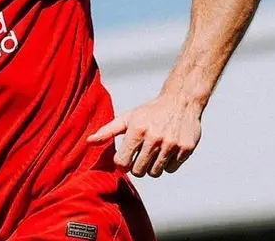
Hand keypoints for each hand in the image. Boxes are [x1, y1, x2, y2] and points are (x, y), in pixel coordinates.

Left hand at [86, 93, 202, 177]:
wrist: (181, 101)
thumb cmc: (149, 112)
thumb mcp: (127, 118)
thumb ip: (107, 131)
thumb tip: (89, 141)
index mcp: (137, 130)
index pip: (122, 162)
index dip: (121, 163)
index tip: (125, 157)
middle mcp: (154, 138)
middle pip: (139, 171)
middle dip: (136, 167)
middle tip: (140, 155)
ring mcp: (171, 144)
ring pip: (155, 173)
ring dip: (152, 166)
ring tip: (153, 152)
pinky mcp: (186, 149)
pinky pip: (170, 169)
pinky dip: (167, 164)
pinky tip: (167, 150)